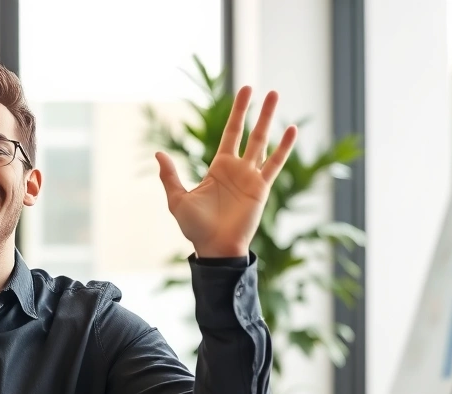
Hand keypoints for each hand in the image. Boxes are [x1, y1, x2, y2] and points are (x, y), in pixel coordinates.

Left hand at [156, 86, 297, 257]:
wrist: (214, 247)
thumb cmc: (195, 227)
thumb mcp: (177, 199)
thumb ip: (170, 176)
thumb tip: (158, 154)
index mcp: (218, 167)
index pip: (230, 133)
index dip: (237, 113)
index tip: (244, 92)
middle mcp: (237, 168)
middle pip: (249, 132)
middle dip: (254, 111)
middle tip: (261, 88)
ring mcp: (251, 176)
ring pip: (263, 141)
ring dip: (270, 120)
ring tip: (277, 96)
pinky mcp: (261, 188)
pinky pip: (275, 163)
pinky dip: (284, 147)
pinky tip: (292, 129)